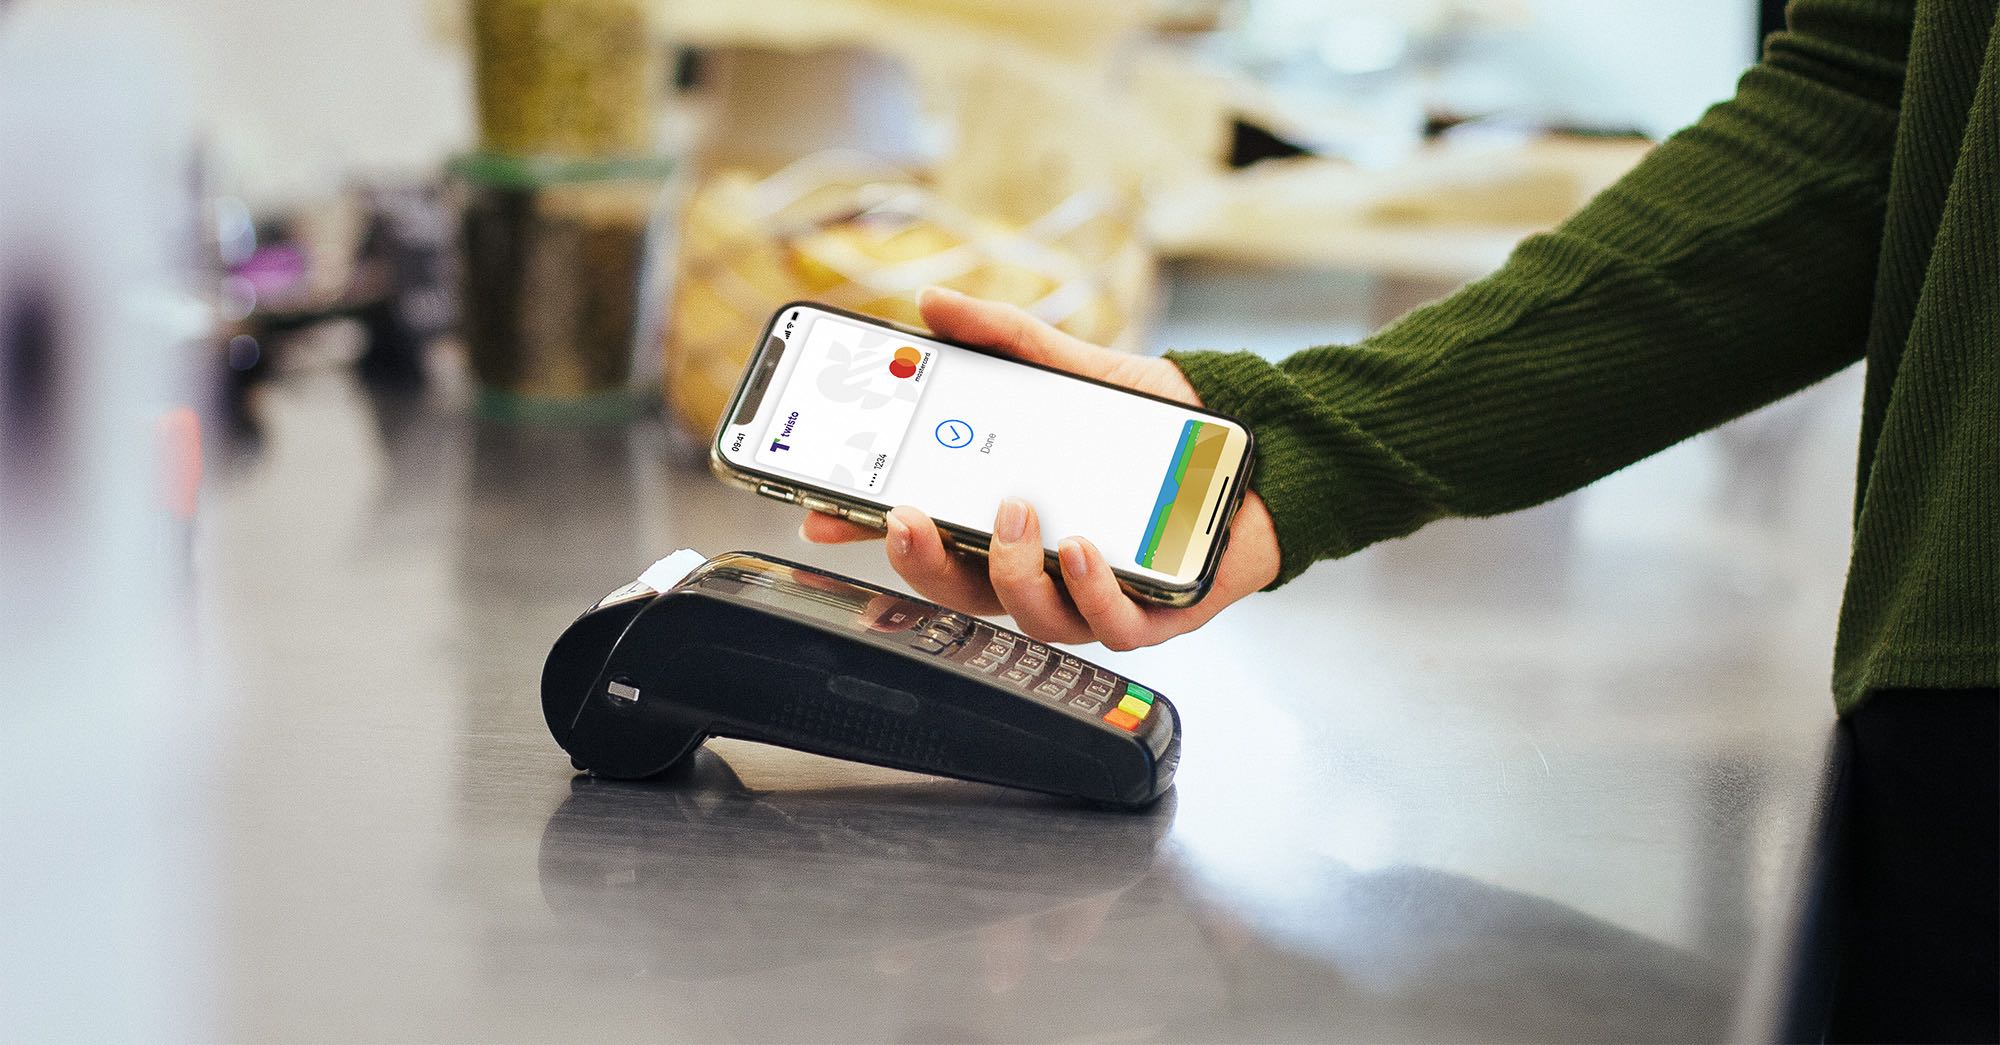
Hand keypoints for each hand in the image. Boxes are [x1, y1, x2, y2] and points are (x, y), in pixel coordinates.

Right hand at [801, 287, 1279, 649]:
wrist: (1255, 449)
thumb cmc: (1161, 429)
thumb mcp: (1074, 371)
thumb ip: (1005, 340)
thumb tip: (933, 303)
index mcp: (1008, 524)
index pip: (924, 536)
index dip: (867, 532)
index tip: (822, 511)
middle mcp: (1041, 570)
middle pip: (958, 592)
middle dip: (923, 561)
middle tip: (912, 516)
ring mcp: (1092, 598)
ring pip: (1028, 617)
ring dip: (1010, 569)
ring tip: (1018, 510)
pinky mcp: (1153, 614)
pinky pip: (1109, 627)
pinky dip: (1091, 591)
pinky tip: (1085, 546)